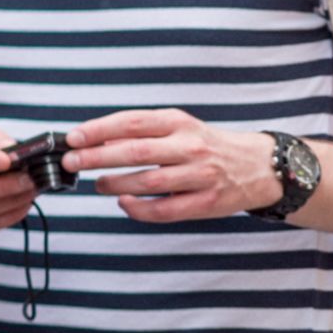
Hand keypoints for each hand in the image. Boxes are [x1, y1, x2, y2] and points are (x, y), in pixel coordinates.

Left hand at [63, 109, 280, 222]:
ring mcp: (200, 175)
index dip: (99, 130)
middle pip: (136, 152)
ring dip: (115, 184)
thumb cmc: (207, 146)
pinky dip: (138, 209)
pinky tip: (124, 203)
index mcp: (179, 123)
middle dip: (97, 157)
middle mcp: (190, 146)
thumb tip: (96, 140)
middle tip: (71, 162)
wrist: (261, 167)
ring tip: (97, 184)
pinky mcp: (207, 202)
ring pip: (148, 182)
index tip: (73, 138)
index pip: (132, 122)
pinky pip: (165, 210)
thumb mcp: (179, 128)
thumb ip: (142, 133)